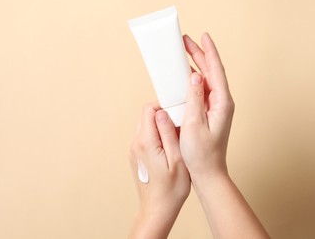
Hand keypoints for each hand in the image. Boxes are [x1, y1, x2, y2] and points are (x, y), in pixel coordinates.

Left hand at [129, 103, 190, 238]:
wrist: (158, 209)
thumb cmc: (171, 188)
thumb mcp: (177, 159)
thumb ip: (168, 133)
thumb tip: (162, 113)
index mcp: (146, 142)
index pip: (149, 109)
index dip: (164, 106)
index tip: (178, 113)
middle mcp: (136, 144)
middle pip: (146, 116)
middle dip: (163, 115)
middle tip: (179, 125)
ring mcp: (134, 150)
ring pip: (145, 126)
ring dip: (160, 127)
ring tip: (175, 137)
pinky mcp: (136, 156)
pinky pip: (145, 138)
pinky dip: (156, 136)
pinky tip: (168, 148)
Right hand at [180, 32, 234, 180]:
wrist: (208, 173)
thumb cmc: (202, 153)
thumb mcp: (194, 124)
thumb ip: (195, 98)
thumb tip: (195, 76)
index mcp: (222, 103)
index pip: (216, 70)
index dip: (209, 52)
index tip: (203, 36)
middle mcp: (222, 102)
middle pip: (211, 72)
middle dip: (199, 54)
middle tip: (186, 40)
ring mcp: (216, 107)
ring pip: (206, 80)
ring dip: (196, 65)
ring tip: (184, 53)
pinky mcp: (209, 113)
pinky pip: (202, 90)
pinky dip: (193, 80)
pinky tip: (185, 76)